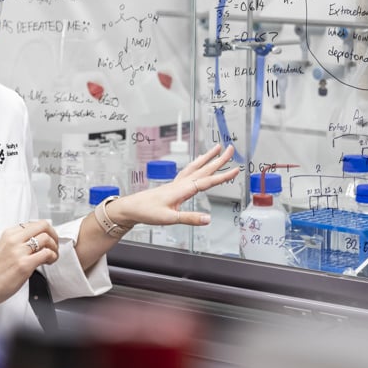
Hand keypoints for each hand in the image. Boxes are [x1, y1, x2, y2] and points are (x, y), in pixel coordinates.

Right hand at [0, 220, 58, 305]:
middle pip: (43, 226)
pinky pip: (46, 253)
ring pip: (46, 238)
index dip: (45, 231)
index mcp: (9, 234)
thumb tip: (37, 240)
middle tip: (54, 245)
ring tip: (52, 256)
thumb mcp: (4, 248)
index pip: (34, 223)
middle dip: (54, 234)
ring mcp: (19, 252)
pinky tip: (49, 262)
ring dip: (54, 247)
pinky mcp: (24, 265)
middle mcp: (14, 240)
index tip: (48, 239)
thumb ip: (19, 242)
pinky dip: (52, 256)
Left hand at [112, 143, 239, 227]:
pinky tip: (199, 163)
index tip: (236, 170)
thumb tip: (208, 219)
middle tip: (231, 149)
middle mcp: (181, 183)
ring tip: (217, 148)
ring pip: (196, 166)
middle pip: (204, 168)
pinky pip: (189, 170)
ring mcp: (177, 182)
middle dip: (219, 159)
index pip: (207, 181)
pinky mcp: (173, 185)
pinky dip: (197, 164)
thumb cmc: (148, 212)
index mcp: (183, 189)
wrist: (132, 207)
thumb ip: (190, 218)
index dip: (223, 176)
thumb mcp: (170, 218)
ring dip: (208, 157)